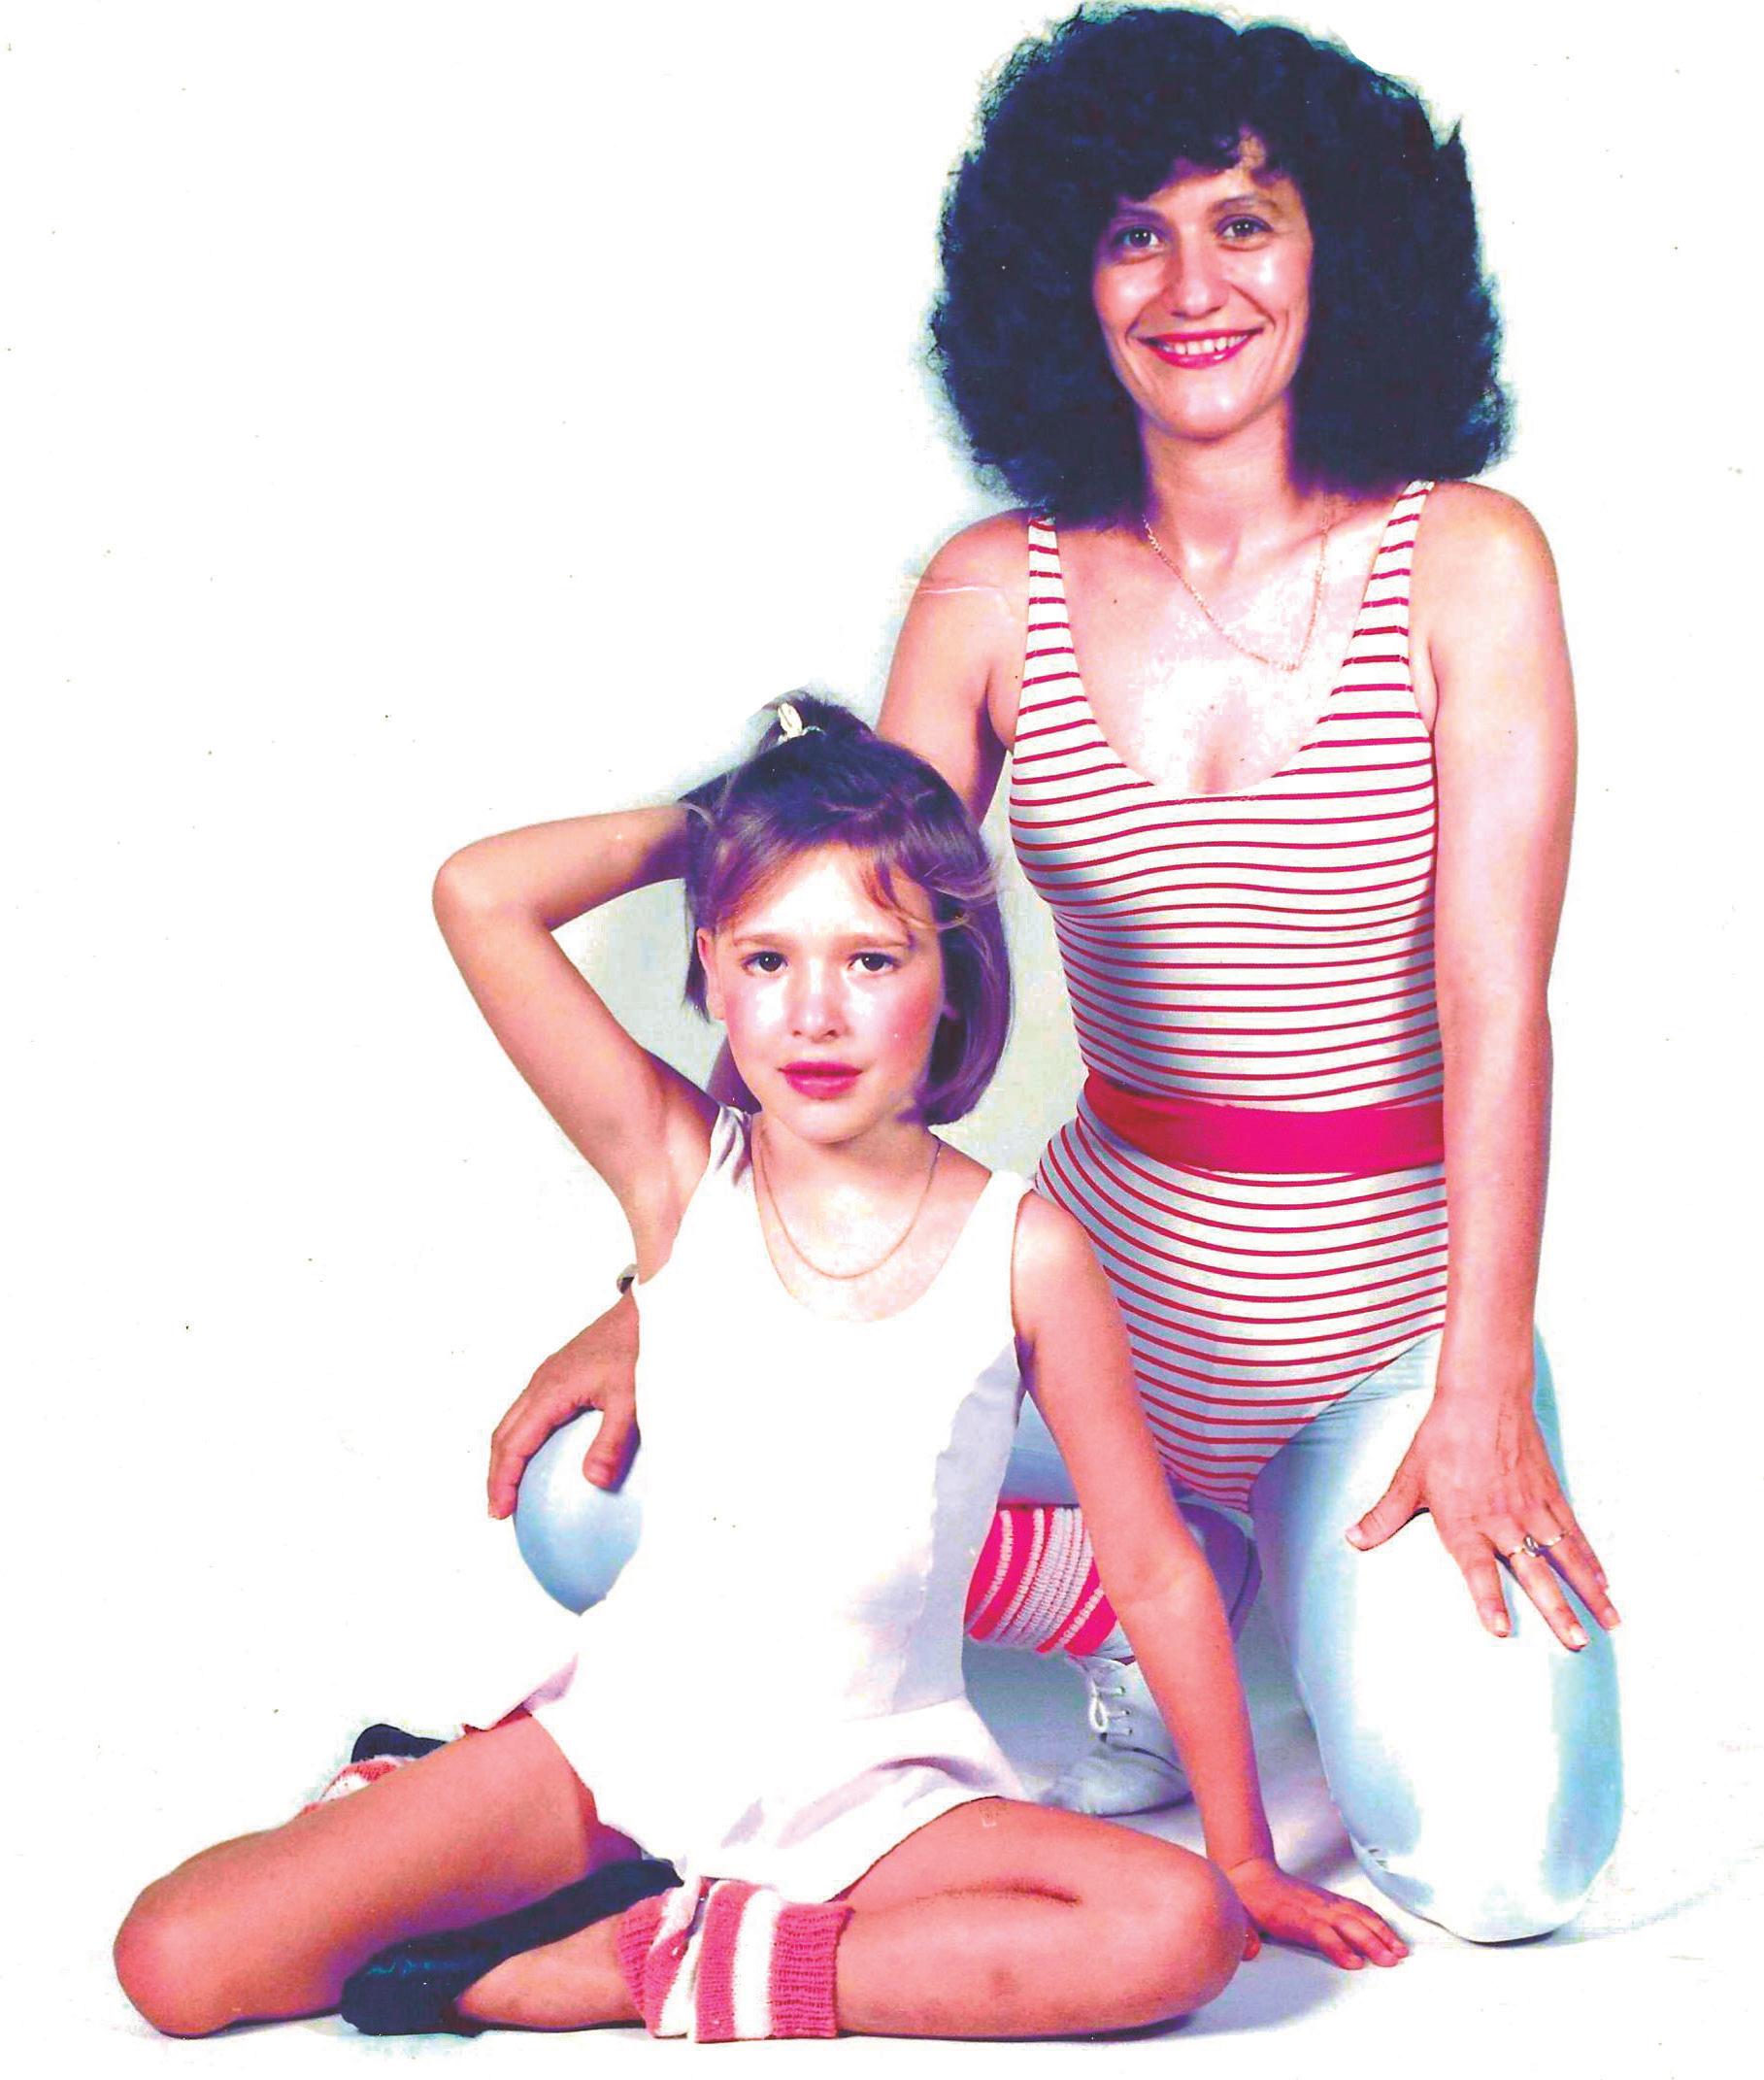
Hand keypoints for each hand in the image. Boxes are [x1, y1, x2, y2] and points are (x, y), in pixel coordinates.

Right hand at [486, 1292, 639, 1517]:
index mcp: (550, 1390)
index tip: (501, 1510)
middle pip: (504, 1434)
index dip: (503, 1479)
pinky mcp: (559, 1374)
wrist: (646, 1311)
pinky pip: (530, 1412)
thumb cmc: (639, 1349)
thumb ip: (612, 1441)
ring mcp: (548, 1377)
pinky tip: (544, 1456)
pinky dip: (524, 1439)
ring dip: (507, 1456)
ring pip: (513, 1421)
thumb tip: (594, 1481)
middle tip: (500, 1509)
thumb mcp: (631, 1399)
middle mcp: (541, 1383)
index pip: (513, 1443)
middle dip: (497, 1473)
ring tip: (513, 1488)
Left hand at [1224, 1858, 1406, 1970]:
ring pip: (1358, 1915)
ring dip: (1380, 1932)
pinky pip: (1357, 1908)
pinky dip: (1376, 1921)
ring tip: (1400, 1950)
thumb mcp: (1239, 1919)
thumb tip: (1248, 1950)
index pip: (1320, 1932)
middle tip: (1391, 1961)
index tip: (1356, 1963)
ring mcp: (1324, 1902)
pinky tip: (1388, 1933)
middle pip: (1347, 1925)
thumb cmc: (1247, 1901)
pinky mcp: (1330, 1899)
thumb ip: (1244, 1936)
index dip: (1338, 1947)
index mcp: (1292, 1916)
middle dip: (1371, 1943)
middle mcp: (1314, 1908)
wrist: (1250, 1872)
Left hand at [1346, 1396, 1619, 1649]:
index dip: (1487, 1599)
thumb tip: (1353, 1540)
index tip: (1501, 1630)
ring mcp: (1533, 1510)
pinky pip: (1575, 1535)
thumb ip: (1385, 1515)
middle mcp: (1503, 1521)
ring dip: (1588, 1593)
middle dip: (1556, 1611)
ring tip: (1609, 1624)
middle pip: (1534, 1573)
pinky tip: (1605, 1584)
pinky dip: (1591, 1560)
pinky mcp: (1551, 1496)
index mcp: (1465, 1521)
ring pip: (1566, 1558)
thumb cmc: (1442, 1438)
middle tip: (1575, 1644)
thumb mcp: (1408, 1478)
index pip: (1477, 1569)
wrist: (1482, 1397)